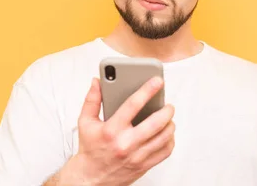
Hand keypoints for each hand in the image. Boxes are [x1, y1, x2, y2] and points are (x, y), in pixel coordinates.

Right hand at [59, 77, 174, 185]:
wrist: (90, 179)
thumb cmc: (90, 149)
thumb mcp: (86, 122)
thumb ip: (92, 99)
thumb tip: (97, 82)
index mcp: (111, 130)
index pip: (133, 105)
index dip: (147, 90)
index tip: (157, 81)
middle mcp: (125, 143)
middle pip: (155, 123)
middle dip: (166, 110)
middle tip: (168, 104)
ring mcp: (136, 156)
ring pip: (164, 137)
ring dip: (170, 124)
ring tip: (168, 117)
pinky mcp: (144, 166)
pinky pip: (165, 152)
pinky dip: (170, 140)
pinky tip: (166, 133)